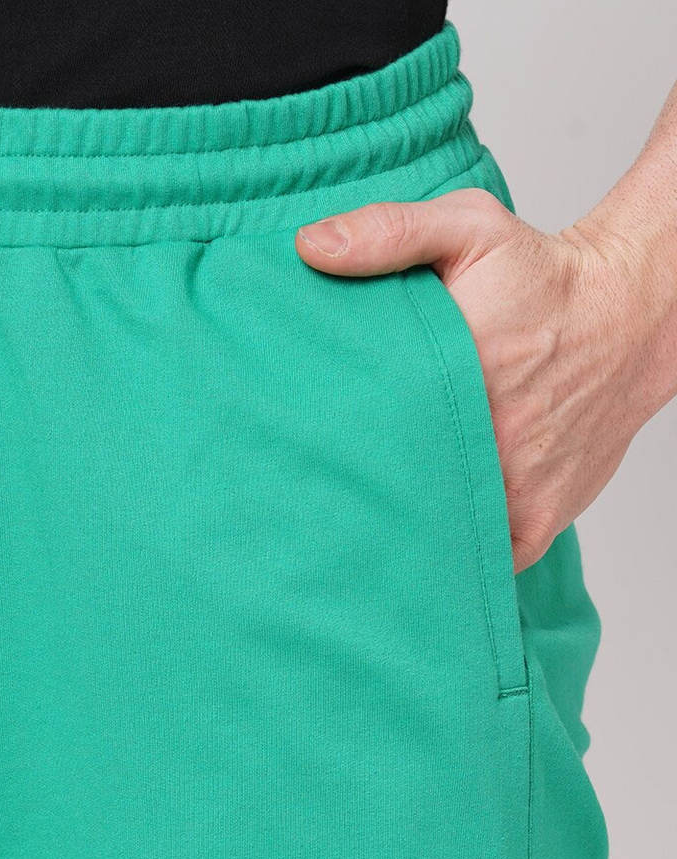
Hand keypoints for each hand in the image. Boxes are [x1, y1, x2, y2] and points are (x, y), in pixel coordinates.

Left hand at [295, 188, 672, 571]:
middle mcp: (487, 445)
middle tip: (325, 482)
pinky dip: (455, 545)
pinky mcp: (540, 518)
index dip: (326, 445)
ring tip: (374, 504)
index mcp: (454, 378)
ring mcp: (516, 491)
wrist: (632, 316)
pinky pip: (483, 556)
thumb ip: (388, 233)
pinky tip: (431, 522)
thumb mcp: (468, 228)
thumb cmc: (544, 276)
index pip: (362, 432)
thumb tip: (309, 247)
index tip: (299, 447)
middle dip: (357, 489)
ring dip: (407, 521)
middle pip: (394, 491)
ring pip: (435, 532)